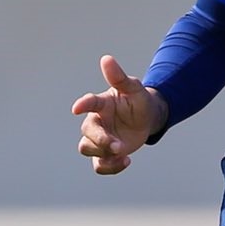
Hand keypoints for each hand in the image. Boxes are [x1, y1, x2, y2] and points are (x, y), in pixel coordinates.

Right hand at [71, 55, 165, 174]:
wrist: (147, 118)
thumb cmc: (138, 100)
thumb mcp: (134, 89)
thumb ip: (120, 77)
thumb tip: (106, 58)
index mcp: (102, 105)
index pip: (90, 103)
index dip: (83, 104)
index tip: (76, 108)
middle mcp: (96, 121)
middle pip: (86, 133)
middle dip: (100, 140)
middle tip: (117, 145)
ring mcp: (99, 138)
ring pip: (87, 149)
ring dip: (103, 154)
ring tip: (122, 153)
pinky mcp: (105, 153)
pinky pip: (99, 165)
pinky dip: (110, 167)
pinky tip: (126, 161)